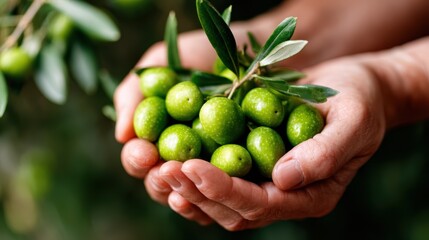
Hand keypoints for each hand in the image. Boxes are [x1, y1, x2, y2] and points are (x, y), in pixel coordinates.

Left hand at [154, 57, 386, 229]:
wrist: (355, 90)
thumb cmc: (360, 100)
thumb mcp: (354, 120)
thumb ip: (325, 153)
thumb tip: (282, 180)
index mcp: (311, 196)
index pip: (261, 204)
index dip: (224, 189)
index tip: (192, 167)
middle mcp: (286, 198)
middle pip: (234, 211)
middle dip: (196, 193)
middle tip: (164, 170)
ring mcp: (268, 186)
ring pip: (220, 204)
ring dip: (187, 190)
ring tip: (157, 169)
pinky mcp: (254, 169)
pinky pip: (219, 184)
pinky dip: (193, 179)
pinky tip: (169, 163)